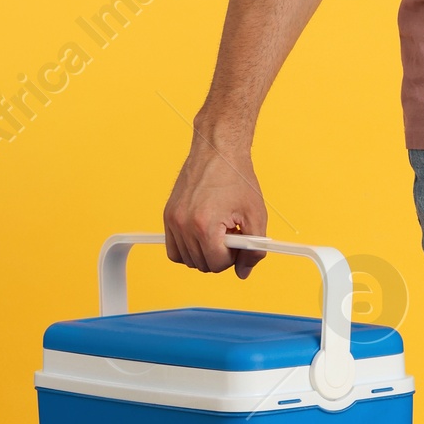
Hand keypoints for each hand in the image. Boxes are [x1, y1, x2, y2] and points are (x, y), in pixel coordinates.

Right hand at [164, 130, 267, 276]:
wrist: (218, 150)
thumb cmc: (237, 178)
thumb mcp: (256, 214)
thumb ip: (254, 249)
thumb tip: (243, 272)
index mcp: (205, 226)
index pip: (217, 264)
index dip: (234, 257)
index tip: (239, 240)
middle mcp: (184, 225)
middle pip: (202, 265)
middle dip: (220, 256)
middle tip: (231, 233)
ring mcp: (173, 220)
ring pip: (187, 260)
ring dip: (205, 253)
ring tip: (218, 230)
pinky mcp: (168, 215)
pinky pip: (173, 249)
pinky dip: (188, 249)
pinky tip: (203, 234)